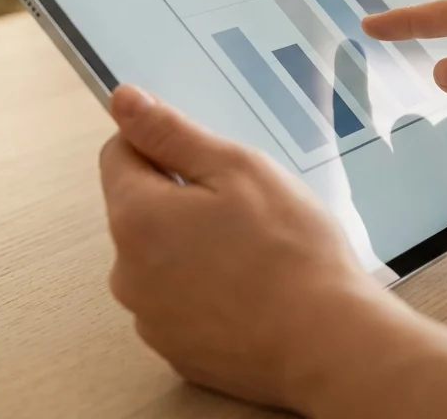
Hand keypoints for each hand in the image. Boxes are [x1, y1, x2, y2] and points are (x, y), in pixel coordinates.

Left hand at [100, 84, 446, 417]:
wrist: (328, 342)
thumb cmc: (292, 253)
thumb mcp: (238, 169)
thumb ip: (171, 133)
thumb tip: (123, 100)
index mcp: (136, 217)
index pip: (118, 153)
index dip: (164, 145)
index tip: (207, 160)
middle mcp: (127, 271)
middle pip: (140, 208)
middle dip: (182, 199)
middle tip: (244, 208)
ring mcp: (149, 316)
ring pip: (160, 257)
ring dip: (193, 247)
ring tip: (253, 253)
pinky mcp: (175, 347)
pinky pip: (178, 300)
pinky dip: (205, 290)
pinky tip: (250, 290)